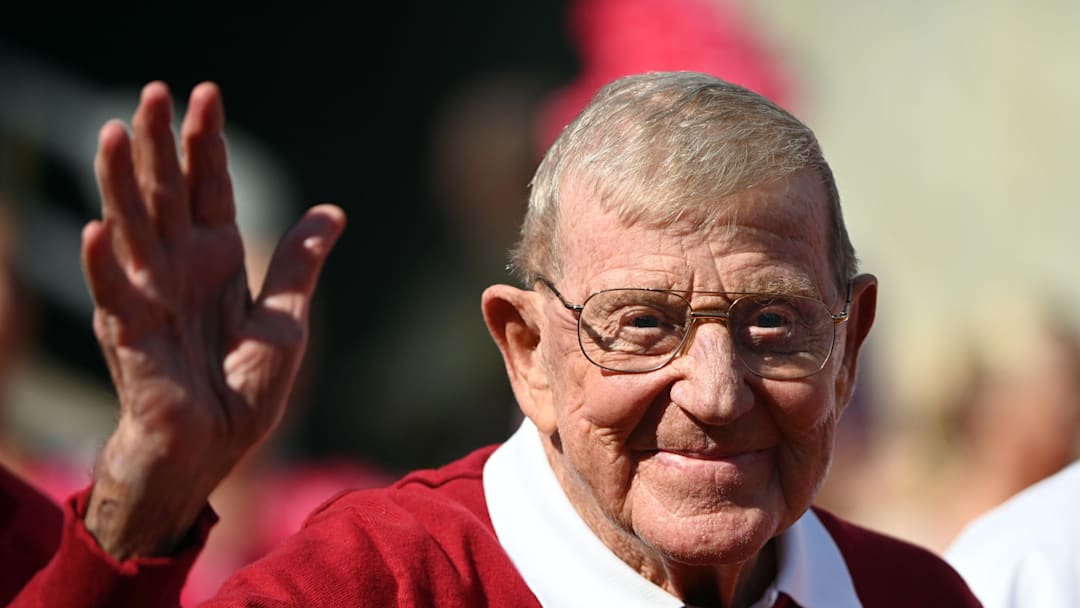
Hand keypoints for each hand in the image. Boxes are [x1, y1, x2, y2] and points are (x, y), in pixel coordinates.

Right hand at [82, 81, 344, 557]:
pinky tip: (98, 231)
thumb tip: (332, 211)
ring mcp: (149, 297)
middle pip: (166, 194)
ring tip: (113, 131)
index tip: (207, 95)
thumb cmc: (242, 389)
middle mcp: (178, 268)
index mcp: (216, 259)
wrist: (213, 450)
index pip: (209, 189)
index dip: (207, 144)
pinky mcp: (129, 336)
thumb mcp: (284, 319)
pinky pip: (114, 296)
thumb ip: (298, 264)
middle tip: (154, 91)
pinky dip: (104, 266)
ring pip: (133, 228)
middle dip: (160, 144)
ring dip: (121, 182)